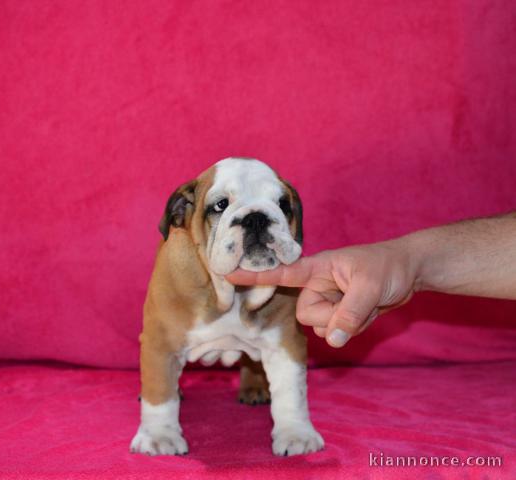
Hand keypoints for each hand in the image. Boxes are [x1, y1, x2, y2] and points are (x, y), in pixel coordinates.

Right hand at [226, 240, 418, 346]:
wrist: (409, 272)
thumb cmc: (388, 266)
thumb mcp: (371, 286)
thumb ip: (349, 313)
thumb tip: (333, 340)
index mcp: (316, 268)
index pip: (281, 273)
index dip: (255, 276)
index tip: (228, 274)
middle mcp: (316, 286)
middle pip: (306, 314)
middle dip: (332, 316)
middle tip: (357, 301)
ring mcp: (327, 302)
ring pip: (322, 327)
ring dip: (346, 323)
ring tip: (366, 303)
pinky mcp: (338, 314)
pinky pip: (336, 332)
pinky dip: (353, 328)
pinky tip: (368, 311)